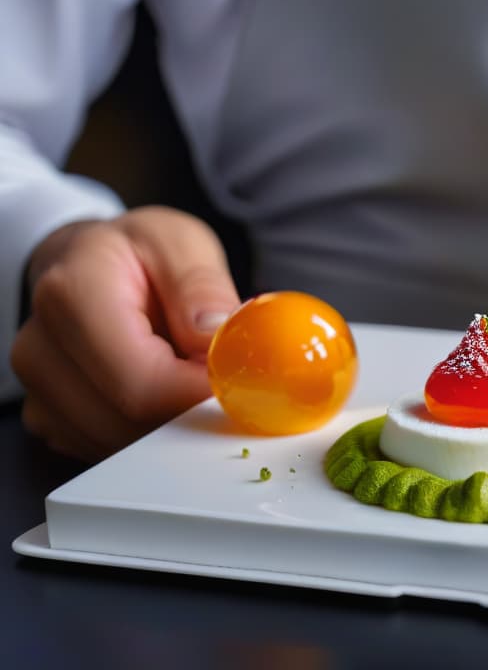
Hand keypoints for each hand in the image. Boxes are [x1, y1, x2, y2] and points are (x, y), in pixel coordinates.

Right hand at [10, 206, 240, 460]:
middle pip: (132, 423)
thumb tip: (215, 337)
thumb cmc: (136, 254)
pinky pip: (114, 450)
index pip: (141, 383)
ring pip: (125, 445)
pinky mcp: (51, 422)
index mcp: (72, 295)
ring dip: (173, 421)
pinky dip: (151, 430)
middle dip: (191, 410)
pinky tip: (160, 389)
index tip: (241, 382)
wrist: (88, 265)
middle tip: (221, 374)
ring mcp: (40, 393)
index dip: (200, 395)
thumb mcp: (180, 243)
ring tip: (183, 370)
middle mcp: (40, 350)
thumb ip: (201, 287)